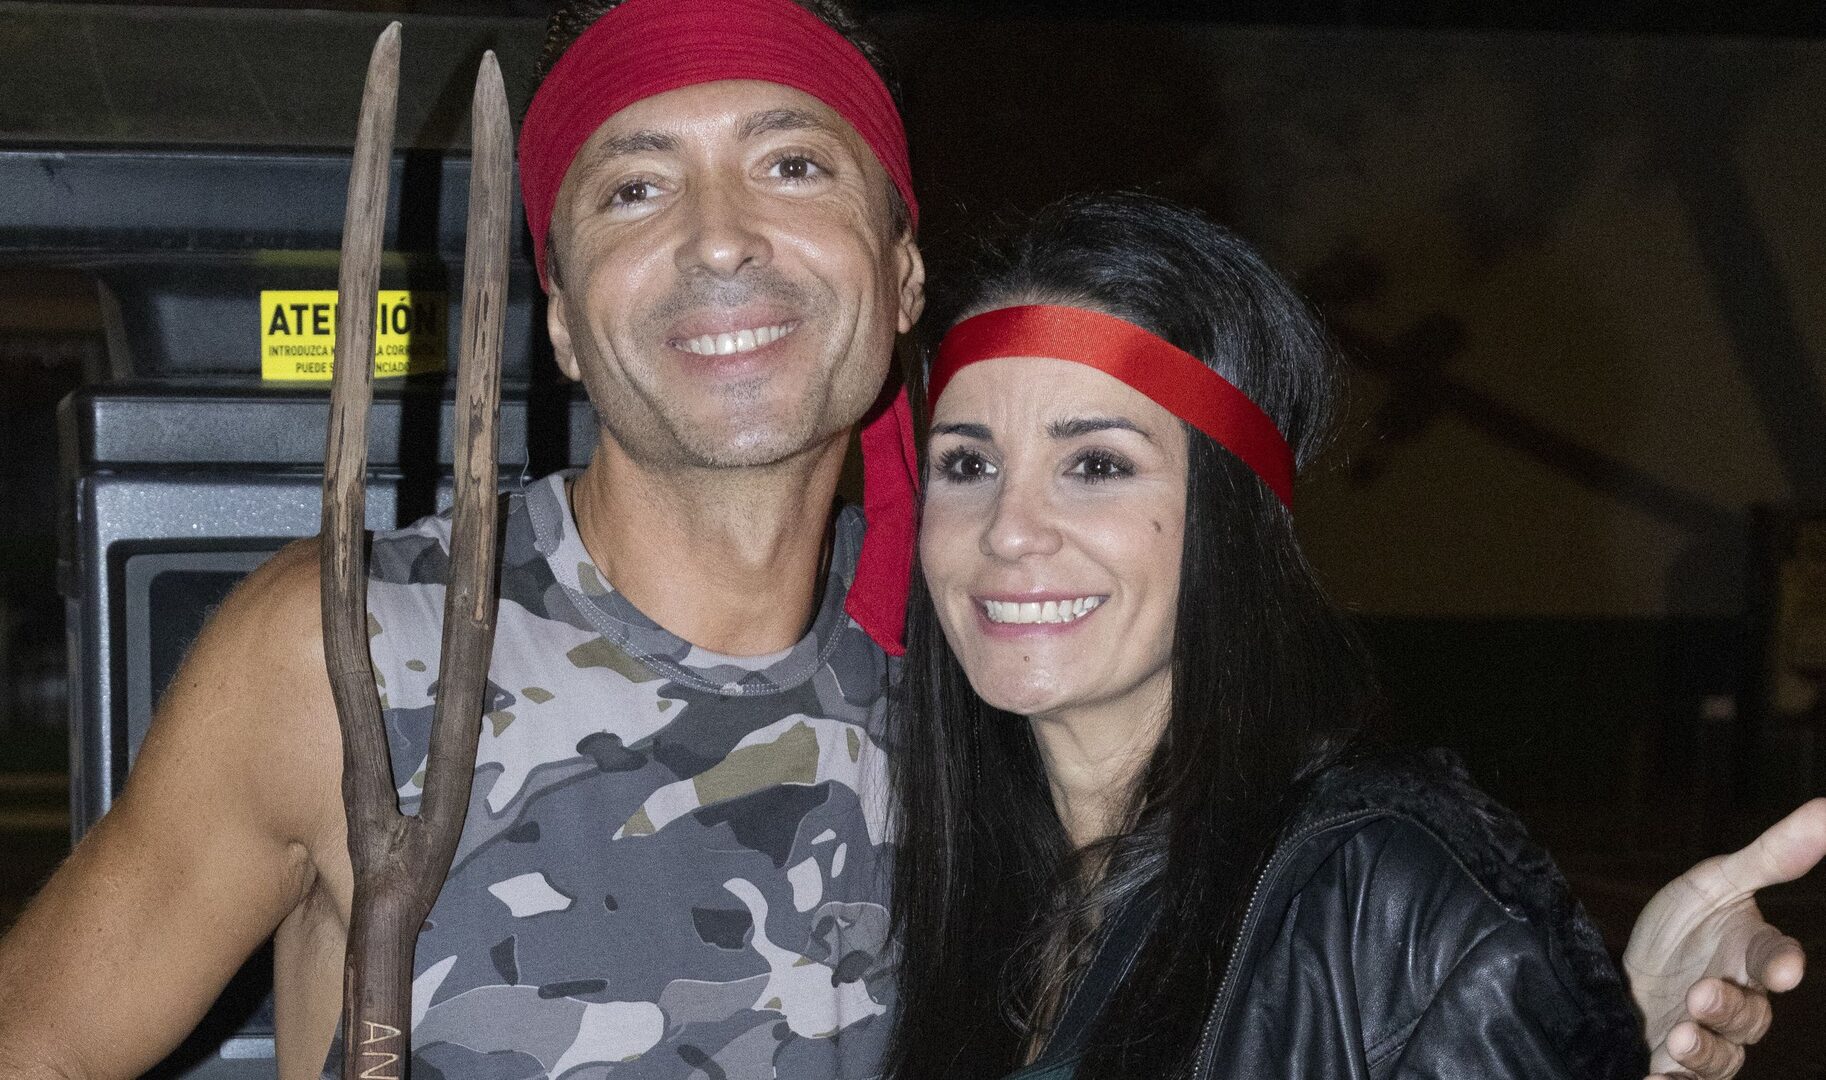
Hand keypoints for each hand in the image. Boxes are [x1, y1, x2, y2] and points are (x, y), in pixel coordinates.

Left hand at [1625, 798, 1825, 1078]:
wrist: (1631, 971)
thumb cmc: (1684, 925)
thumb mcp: (1715, 882)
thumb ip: (1772, 855)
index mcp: (1750, 955)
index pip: (1774, 958)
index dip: (1779, 962)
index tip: (1781, 967)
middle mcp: (1739, 1001)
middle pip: (1750, 1015)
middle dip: (1729, 1007)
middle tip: (1702, 995)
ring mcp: (1710, 1036)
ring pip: (1723, 1056)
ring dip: (1704, 1049)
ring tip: (1680, 1033)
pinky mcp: (1675, 1063)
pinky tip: (1652, 1079)